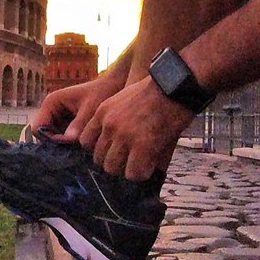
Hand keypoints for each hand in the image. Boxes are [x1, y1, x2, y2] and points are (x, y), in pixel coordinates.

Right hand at [32, 66, 126, 142]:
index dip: (49, 139)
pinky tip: (84, 143)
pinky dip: (71, 143)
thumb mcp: (91, 108)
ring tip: (82, 145)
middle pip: (44, 136)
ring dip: (65, 145)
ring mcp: (58, 118)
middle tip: (77, 148)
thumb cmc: (102, 92)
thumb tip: (69, 140)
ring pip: (53, 139)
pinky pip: (63, 139)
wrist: (114, 86)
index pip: (38, 128)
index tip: (69, 143)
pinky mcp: (66, 124)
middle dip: (58, 143)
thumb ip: (79, 123)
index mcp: (51, 102)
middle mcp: (50, 110)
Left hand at [79, 76, 193, 180]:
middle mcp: (109, 125)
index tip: (111, 151)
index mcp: (102, 112)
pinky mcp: (142, 146)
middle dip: (112, 162)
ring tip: (139, 165)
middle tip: (128, 161)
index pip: (85, 141)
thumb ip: (114, 116)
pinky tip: (148, 168)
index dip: (99, 149)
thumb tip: (114, 138)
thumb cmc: (155, 91)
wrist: (175, 85)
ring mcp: (124, 136)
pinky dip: (140, 174)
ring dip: (125, 170)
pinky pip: (133, 173)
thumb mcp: (124, 98)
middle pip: (98, 158)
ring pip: (112, 168)